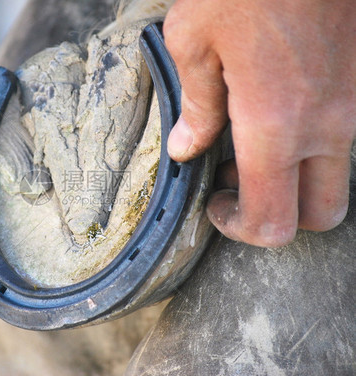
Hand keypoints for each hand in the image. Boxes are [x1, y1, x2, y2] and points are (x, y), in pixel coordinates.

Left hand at [163, 0, 355, 246]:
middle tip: (237, 187)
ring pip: (334, 179)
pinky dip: (308, 148)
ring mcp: (352, 106)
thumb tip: (189, 148)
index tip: (215, 205)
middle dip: (278, 216)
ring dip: (293, 182)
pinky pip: (340, 140)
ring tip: (248, 149)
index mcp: (277, 128)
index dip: (240, 229)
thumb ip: (196, 107)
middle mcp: (327, 127)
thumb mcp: (193, 43)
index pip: (272, 222)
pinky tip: (273, 117)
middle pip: (318, 215)